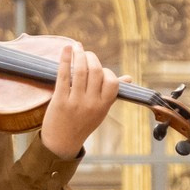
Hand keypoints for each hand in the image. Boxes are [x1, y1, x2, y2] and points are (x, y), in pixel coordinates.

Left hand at [32, 35, 123, 158]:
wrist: (62, 142)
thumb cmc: (83, 123)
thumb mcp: (101, 110)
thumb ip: (112, 93)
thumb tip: (129, 78)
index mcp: (104, 106)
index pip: (112, 81)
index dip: (106, 70)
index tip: (99, 68)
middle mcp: (92, 104)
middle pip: (96, 72)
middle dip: (91, 57)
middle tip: (85, 52)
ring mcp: (76, 102)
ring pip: (80, 71)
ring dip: (78, 54)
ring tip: (76, 47)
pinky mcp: (60, 100)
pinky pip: (64, 75)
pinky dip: (64, 59)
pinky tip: (66, 49)